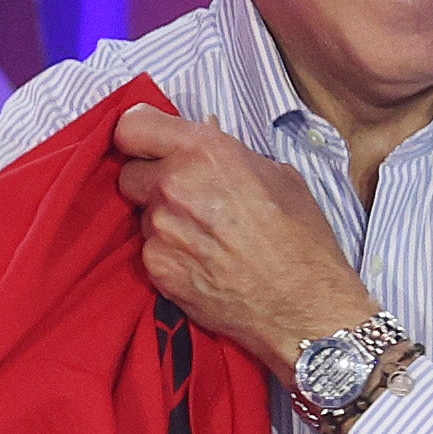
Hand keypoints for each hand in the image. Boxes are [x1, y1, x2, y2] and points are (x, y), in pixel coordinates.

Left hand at [113, 104, 371, 364]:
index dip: (139, 135)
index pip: (132, 126)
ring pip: (141, 214)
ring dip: (162, 219)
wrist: (303, 308)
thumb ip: (230, 153)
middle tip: (184, 195)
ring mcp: (160, 231)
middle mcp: (173, 186)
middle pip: (129, 172)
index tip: (149, 144)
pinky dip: (168, 253)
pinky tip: (202, 262)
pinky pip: (149, 250)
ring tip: (204, 236)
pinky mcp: (156, 269)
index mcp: (205, 152)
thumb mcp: (278, 176)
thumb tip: (206, 139)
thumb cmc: (301, 240)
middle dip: (151, 180)